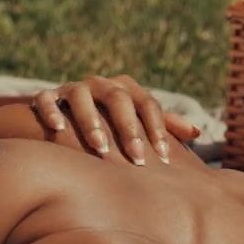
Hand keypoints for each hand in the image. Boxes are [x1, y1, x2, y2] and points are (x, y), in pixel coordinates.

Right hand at [31, 75, 199, 164]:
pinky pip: (46, 99)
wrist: (63, 112)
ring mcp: (72, 88)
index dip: (158, 129)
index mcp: (125, 89)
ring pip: (82, 97)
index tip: (166, 159)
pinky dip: (52, 111)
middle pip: (118, 99)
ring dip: (92, 121)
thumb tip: (197, 133)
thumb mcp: (135, 120)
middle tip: (138, 158)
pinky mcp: (46, 95)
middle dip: (128, 129)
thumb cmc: (109, 122)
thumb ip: (164, 125)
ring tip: (101, 147)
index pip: (147, 104)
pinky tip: (59, 129)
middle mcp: (100, 84)